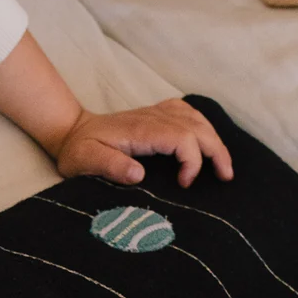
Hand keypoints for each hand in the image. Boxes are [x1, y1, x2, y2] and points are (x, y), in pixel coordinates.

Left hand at [51, 100, 233, 187]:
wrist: (71, 131)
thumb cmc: (78, 150)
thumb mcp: (85, 162)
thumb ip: (110, 166)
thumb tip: (138, 175)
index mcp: (141, 131)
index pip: (182, 139)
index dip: (192, 161)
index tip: (184, 185)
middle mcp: (153, 117)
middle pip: (197, 128)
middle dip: (216, 152)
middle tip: (225, 177)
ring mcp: (156, 113)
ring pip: (197, 120)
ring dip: (214, 140)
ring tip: (223, 165)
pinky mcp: (155, 114)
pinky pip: (187, 112)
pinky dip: (202, 125)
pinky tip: (206, 138)